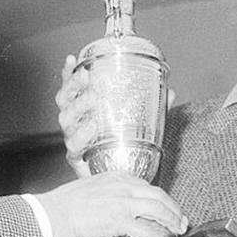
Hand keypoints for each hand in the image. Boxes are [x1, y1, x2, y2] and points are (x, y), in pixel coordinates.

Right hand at [35, 171, 185, 236]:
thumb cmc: (66, 204)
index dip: (162, 199)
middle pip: (159, 196)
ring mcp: (123, 202)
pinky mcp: (119, 218)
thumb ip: (106, 193)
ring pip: (159, 210)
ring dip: (173, 222)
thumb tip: (112, 203)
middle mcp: (124, 186)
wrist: (55, 213)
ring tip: (179, 233)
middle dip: (174, 209)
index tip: (169, 208)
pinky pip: (146, 231)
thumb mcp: (91, 188)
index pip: (148, 186)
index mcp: (118, 177)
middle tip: (181, 221)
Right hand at [55, 55, 177, 179]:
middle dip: (74, 86)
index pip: (71, 87)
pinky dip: (81, 136)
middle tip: (88, 78)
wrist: (121, 178)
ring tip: (92, 99)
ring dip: (78, 107)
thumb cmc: (123, 147)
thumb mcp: (140, 123)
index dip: (68, 73)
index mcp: (84, 109)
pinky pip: (74, 147)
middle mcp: (75, 122)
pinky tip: (91, 127)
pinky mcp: (77, 158)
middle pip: (65, 100)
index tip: (72, 58)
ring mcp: (74, 139)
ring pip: (67, 120)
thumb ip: (153, 109)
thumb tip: (171, 93)